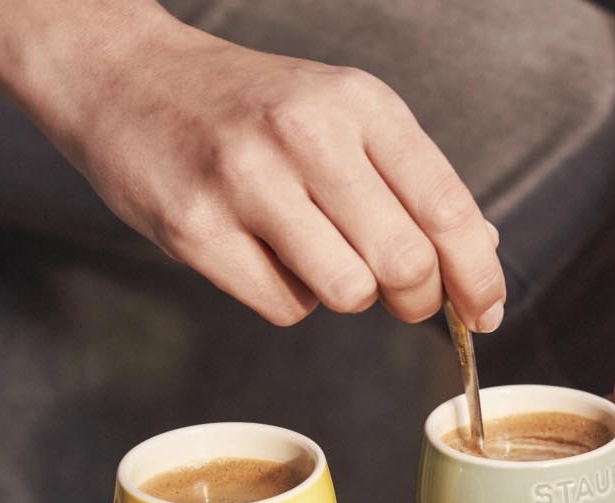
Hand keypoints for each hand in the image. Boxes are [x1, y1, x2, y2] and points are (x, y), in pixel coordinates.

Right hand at [31, 13, 504, 328]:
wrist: (128, 78)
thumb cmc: (248, 108)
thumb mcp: (341, 115)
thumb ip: (411, 181)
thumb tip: (481, 252)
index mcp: (358, 102)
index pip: (446, 206)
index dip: (478, 274)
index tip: (486, 311)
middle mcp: (306, 134)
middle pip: (404, 262)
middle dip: (416, 298)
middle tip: (403, 297)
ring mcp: (246, 181)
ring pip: (347, 293)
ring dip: (346, 295)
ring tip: (318, 256)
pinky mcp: (197, 229)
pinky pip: (283, 307)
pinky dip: (288, 298)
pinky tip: (264, 254)